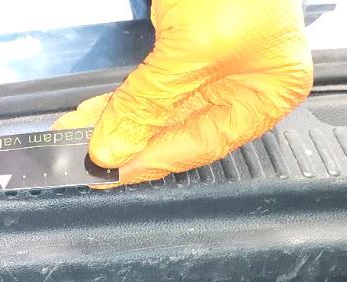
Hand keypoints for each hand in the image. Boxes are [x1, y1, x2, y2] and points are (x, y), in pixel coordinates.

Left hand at [52, 0, 312, 185]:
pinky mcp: (186, 43)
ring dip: (117, 122)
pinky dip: (122, 97)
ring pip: (157, 109)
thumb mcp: (191, 49)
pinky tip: (94, 111)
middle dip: (127, 142)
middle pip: (176, 130)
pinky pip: (149, 83)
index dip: (152, 162)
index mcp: (269, 92)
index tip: (108, 174)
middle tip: (81, 157)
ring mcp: (215, 62)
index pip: (201, 145)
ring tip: (76, 135)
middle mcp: (245, 82)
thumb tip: (113, 149)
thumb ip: (150, 103)